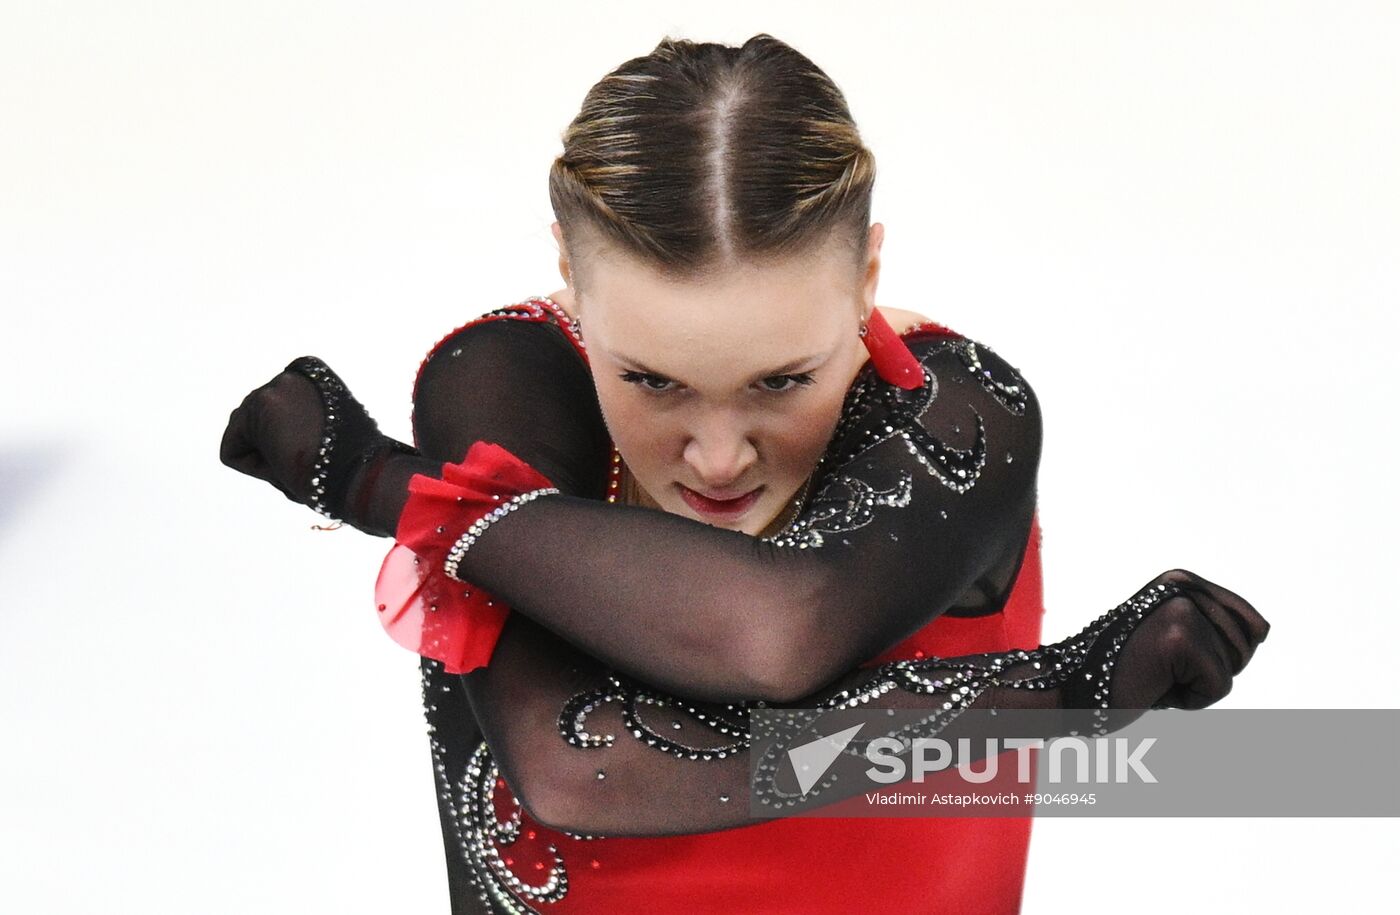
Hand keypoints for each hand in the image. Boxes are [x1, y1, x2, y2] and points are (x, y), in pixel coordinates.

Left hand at [219, 356, 387, 516]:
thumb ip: (303, 428)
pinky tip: (286, 463)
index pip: (278, 419)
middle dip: (278, 453)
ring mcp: (274, 387)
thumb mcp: (330, 440)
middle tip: (312, 461)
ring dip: (269, 461)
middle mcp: (294, 375)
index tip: (323, 454)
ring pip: (246, 439)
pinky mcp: (256, 407)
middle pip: (257, 427)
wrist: (361, 479)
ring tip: (301, 462)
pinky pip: (232, 452)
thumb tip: (275, 442)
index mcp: (317, 379)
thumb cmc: (352, 474)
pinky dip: (256, 470)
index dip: (296, 448)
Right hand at [1108, 569, 1270, 709]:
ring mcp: (1182, 610)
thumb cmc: (1126, 673)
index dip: (1223, 657)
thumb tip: (1264, 628)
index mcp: (1183, 581)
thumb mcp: (1175, 638)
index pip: (1254, 626)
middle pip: (1247, 648)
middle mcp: (1184, 587)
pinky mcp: (1179, 639)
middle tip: (1159, 669)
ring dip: (1197, 686)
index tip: (1172, 656)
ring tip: (1154, 676)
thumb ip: (1218, 627)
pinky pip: (1218, 687)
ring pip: (1232, 670)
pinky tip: (1152, 686)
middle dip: (1209, 672)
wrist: (1072, 690)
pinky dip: (1189, 700)